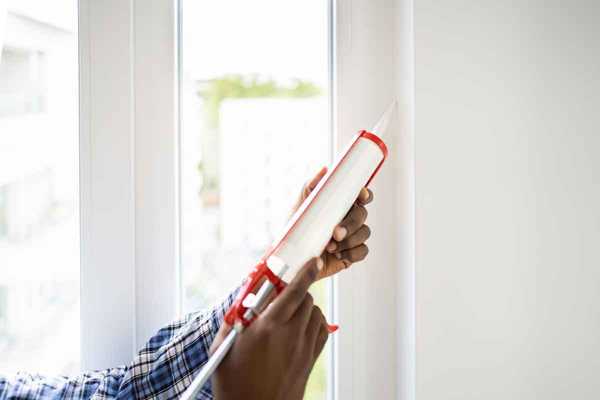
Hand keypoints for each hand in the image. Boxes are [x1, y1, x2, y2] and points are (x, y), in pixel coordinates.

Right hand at [211, 258, 328, 399]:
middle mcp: (290, 335)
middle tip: (279, 299)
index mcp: (267, 327)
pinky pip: (321, 331)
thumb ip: (235, 316)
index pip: (295, 290)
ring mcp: (303, 348)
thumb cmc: (233, 381)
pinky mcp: (310, 360)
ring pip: (315, 313)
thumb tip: (246, 297)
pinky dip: (314, 323)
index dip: (306, 272)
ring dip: (304, 308)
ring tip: (287, 316)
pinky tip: (299, 329)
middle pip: (307, 299)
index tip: (313, 261)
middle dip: (296, 292)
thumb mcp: (223, 345)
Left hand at [293, 167, 373, 279]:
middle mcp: (348, 219)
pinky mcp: (351, 254)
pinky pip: (362, 251)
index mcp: (340, 205)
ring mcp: (351, 237)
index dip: (365, 194)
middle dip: (351, 223)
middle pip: (363, 215)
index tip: (361, 196)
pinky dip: (352, 253)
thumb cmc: (294, 228)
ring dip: (350, 240)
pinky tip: (338, 255)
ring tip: (330, 246)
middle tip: (336, 233)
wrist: (289, 256)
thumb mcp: (300, 204)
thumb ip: (311, 185)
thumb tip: (324, 169)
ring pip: (365, 232)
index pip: (360, 196)